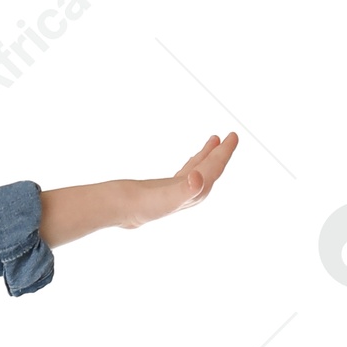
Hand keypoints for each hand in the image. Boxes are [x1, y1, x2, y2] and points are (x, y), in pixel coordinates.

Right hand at [40, 136, 237, 245]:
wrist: (114, 211)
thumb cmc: (136, 204)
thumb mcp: (162, 196)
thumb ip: (182, 190)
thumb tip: (198, 179)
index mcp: (190, 194)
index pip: (211, 170)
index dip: (223, 153)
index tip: (231, 136)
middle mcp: (185, 196)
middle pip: (209, 171)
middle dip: (220, 155)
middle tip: (230, 136)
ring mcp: (174, 193)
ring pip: (198, 172)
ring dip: (208, 157)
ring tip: (215, 140)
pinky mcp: (163, 191)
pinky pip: (186, 174)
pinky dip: (193, 163)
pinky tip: (193, 161)